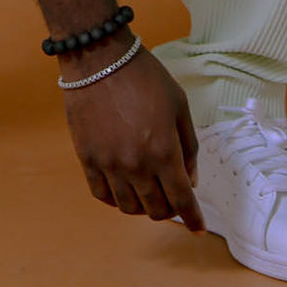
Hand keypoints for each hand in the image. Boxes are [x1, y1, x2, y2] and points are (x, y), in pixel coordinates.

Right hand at [61, 42, 203, 230]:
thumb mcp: (178, 104)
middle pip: (156, 208)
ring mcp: (108, 165)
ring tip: (149, 192)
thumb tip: (190, 179)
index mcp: (163, 151)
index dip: (193, 217)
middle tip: (173, 199)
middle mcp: (136, 165)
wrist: (100, 58)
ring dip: (144, 206)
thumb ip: (188, 145)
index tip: (198, 228)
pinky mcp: (87, 159)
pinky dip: (117, 200)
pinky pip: (102, 195)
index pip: (181, 199)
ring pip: (129, 207)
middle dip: (170, 210)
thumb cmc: (144, 76)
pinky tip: (124, 189)